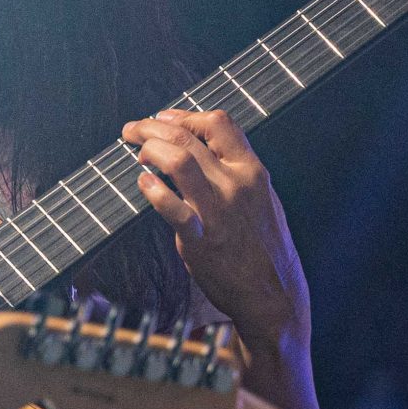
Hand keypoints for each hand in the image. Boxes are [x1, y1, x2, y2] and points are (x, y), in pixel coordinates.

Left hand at [122, 109, 310, 339]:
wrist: (274, 293)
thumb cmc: (263, 247)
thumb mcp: (261, 198)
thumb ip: (235, 172)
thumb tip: (200, 151)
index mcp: (252, 171)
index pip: (218, 123)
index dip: (184, 115)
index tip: (164, 118)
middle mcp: (236, 184)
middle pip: (188, 137)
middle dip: (151, 126)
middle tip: (133, 130)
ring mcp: (217, 210)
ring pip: (177, 160)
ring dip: (149, 149)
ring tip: (138, 155)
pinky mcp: (200, 237)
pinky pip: (170, 206)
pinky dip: (152, 189)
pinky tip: (144, 184)